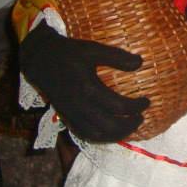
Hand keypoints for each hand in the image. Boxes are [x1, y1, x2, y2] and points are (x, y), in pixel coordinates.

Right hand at [19, 23, 148, 141]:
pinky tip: (110, 131)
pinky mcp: (66, 117)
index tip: (146, 102)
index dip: (136, 107)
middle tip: (141, 118)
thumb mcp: (93, 49)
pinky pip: (83, 134)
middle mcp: (79, 105)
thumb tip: (140, 63)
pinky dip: (99, 137)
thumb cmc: (69, 53)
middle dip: (129, 126)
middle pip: (108, 127)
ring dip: (116, 135)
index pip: (118, 106)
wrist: (40, 60)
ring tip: (129, 127)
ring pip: (96, 135)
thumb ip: (116, 56)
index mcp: (87, 88)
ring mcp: (71, 114)